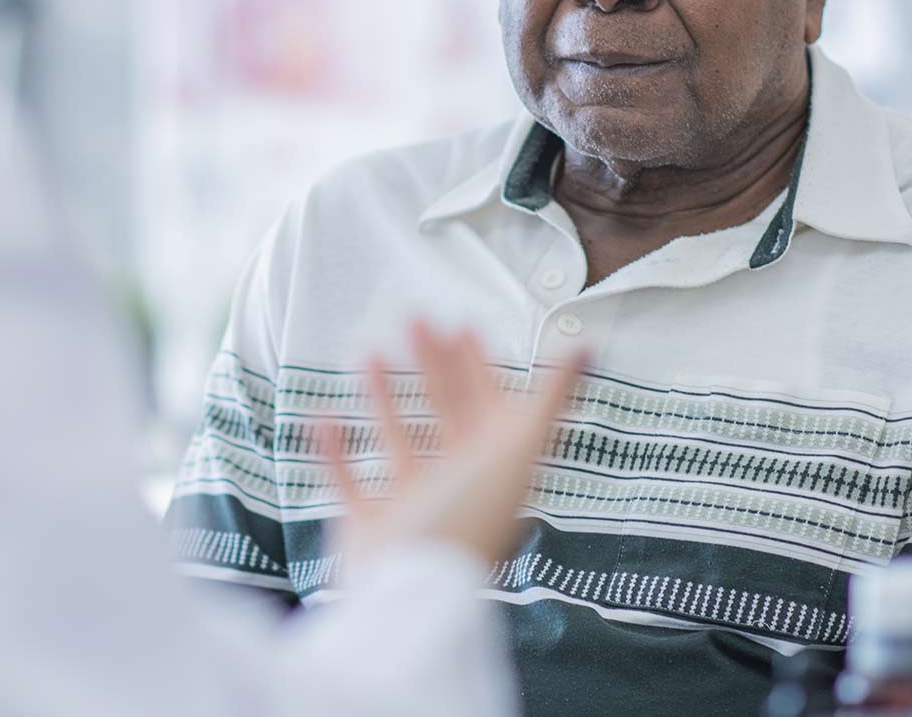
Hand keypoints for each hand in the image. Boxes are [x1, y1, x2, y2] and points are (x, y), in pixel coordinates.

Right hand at [322, 320, 585, 568]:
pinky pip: (348, 480)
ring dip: (384, 398)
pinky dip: (335, 449)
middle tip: (416, 319)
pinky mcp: (368, 528)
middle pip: (447, 415)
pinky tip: (324, 415)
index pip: (492, 407)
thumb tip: (587, 345)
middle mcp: (456, 487)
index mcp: (495, 471)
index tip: (464, 325)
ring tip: (369, 353)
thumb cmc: (466, 519)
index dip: (481, 367)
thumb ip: (551, 397)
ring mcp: (410, 509)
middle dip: (434, 367)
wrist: (408, 592)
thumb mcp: (517, 449)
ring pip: (398, 440)